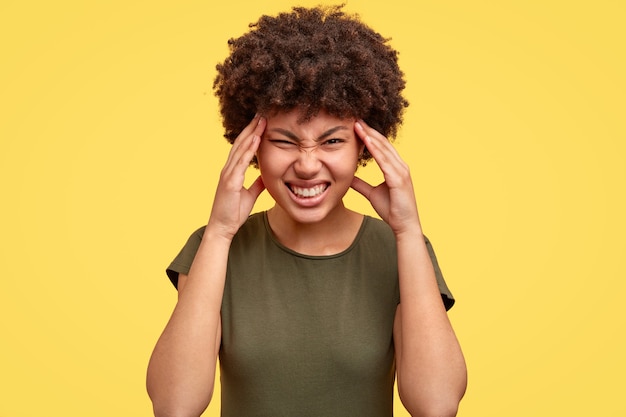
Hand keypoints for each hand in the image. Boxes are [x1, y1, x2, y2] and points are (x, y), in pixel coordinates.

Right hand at [207, 115, 266, 239]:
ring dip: (251, 133)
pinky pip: (241, 162)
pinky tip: (256, 139)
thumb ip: (257, 184)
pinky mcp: (230, 182)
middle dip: (251, 127)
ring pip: (240, 148)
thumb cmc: (233, 213)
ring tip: (261, 120)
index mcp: (232, 171)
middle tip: (262, 113)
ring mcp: (228, 174)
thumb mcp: (250, 195)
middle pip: (240, 143)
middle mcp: (228, 169)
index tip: (261, 122)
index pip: (242, 148)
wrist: (223, 228)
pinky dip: (248, 149)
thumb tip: (267, 177)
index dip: (251, 134)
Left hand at [351, 120, 421, 235]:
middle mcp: (400, 166)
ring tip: (358, 125)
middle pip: (383, 143)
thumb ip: (361, 184)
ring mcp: (401, 171)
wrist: (404, 225)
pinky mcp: (398, 179)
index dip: (370, 135)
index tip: (356, 126)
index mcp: (395, 168)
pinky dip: (375, 150)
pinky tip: (366, 141)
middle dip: (369, 130)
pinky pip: (385, 161)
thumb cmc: (392, 209)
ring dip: (370, 136)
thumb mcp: (371, 193)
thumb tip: (348, 177)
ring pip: (384, 149)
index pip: (381, 147)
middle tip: (356, 119)